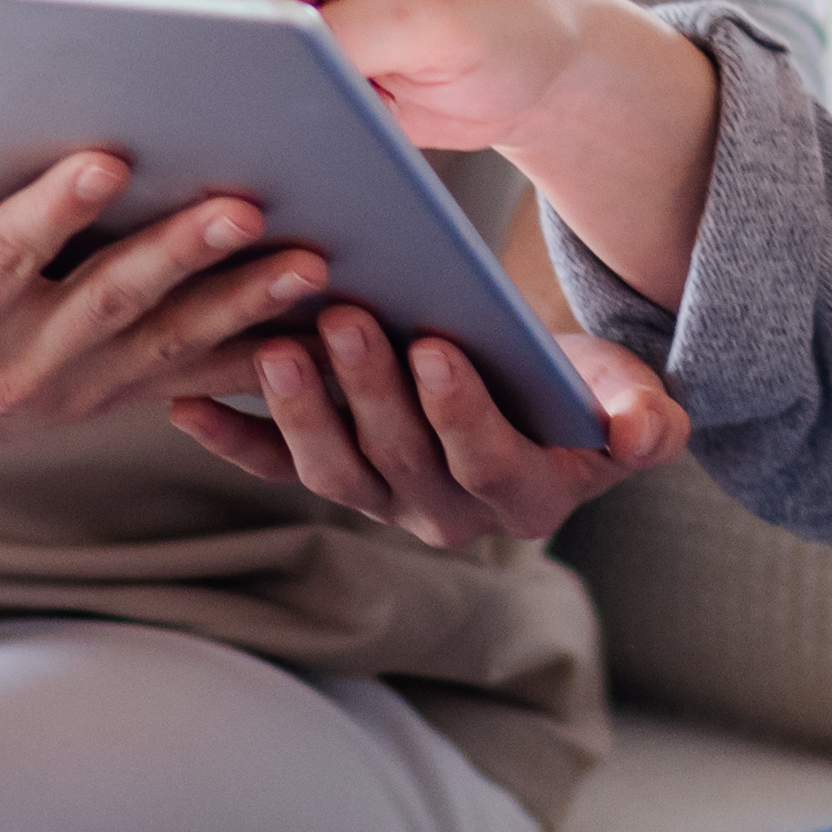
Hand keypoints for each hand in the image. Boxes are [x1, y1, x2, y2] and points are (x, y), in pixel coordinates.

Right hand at [0, 104, 324, 487]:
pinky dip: (258, 355)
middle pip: (108, 302)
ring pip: (168, 344)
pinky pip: (193, 378)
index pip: (3, 260)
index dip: (53, 211)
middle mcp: (14, 369)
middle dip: (181, 253)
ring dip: (244, 305)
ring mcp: (71, 392)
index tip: (106, 156)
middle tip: (247, 201)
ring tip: (312, 259)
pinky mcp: (109, 399)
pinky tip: (321, 323)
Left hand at [167, 306, 688, 550]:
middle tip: (346, 319)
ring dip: (300, 410)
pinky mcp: (329, 469)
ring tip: (277, 349)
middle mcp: (444, 511)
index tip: (439, 349)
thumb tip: (645, 431)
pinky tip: (186, 404)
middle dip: (369, 390)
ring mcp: (380, 495)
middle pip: (399, 459)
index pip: (485, 461)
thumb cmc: (582, 392)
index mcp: (520, 495)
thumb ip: (643, 420)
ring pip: (332, 467)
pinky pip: (274, 465)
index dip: (459, 412)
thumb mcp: (629, 399)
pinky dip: (231, 438)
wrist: (535, 405)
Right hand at [173, 0, 723, 305]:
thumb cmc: (505, 19)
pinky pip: (245, 114)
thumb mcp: (428, 19)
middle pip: (190, 38)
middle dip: (168, 97)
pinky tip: (227, 197)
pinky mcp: (296, 83)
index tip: (131, 105)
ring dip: (197, 132)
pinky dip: (236, 150)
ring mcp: (283, 31)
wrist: (547, 66)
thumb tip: (263, 67)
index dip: (157, 47)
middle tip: (143, 167)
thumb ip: (343, 34)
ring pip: (208, 83)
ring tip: (175, 193)